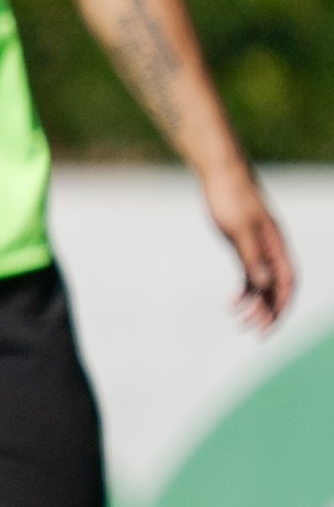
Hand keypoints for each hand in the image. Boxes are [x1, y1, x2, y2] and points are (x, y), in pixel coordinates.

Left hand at [209, 164, 297, 331]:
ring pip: (263, 283)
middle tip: (253, 332)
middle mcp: (272, 250)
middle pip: (276, 287)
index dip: (281, 305)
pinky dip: (244, 290)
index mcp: (277, 246)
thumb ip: (251, 257)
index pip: (286, 283)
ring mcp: (259, 248)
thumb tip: (263, 285)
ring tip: (239, 320)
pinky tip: (233, 302)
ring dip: (255, 304)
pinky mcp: (243, 244)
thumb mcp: (239, 230)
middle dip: (268, 311)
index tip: (268, 326)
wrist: (220, 173)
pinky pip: (250, 274)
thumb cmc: (230, 198)